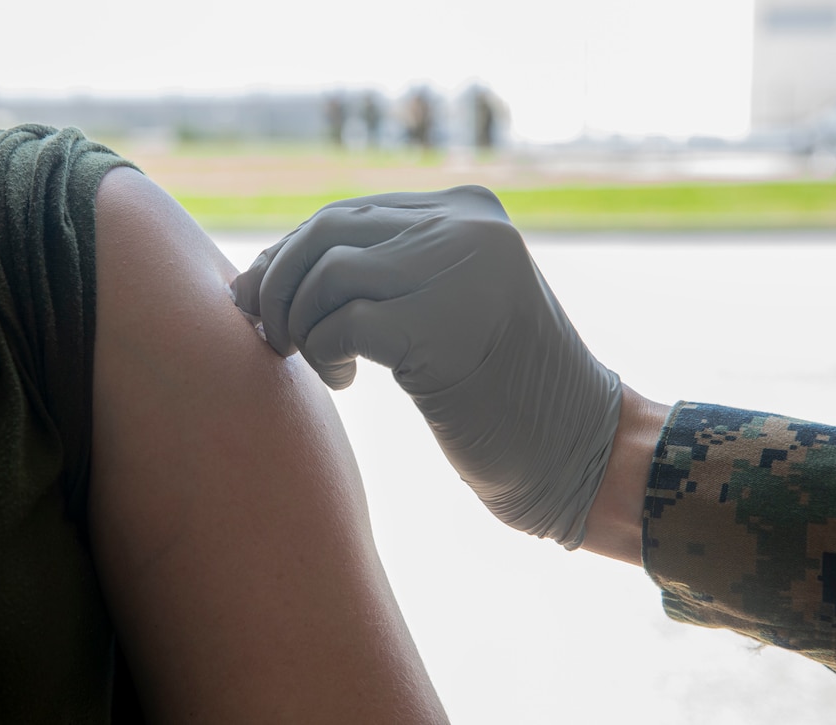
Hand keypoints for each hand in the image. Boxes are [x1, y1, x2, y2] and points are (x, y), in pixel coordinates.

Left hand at [231, 185, 620, 548]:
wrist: (576, 450)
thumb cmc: (499, 389)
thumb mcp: (444, 306)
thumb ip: (379, 272)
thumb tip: (260, 273)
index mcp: (469, 211)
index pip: (348, 213)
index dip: (290, 255)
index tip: (263, 299)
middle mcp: (466, 226)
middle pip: (327, 231)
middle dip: (278, 283)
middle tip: (269, 332)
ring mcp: (458, 271)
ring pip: (326, 274)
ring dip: (299, 324)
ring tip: (319, 363)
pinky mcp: (441, 327)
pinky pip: (339, 324)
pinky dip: (322, 355)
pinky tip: (345, 380)